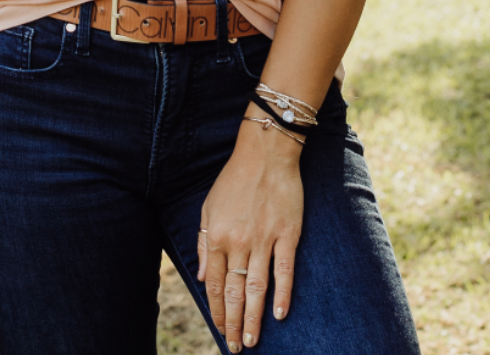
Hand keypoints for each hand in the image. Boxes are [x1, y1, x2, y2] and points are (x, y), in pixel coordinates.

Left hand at [198, 120, 303, 351]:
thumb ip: (204, 243)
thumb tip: (202, 277)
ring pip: (257, 287)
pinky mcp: (287, 234)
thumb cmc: (234, 180)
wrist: (266, 154)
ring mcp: (264, 239)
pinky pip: (284, 270)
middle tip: (235, 347)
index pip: (215, 285)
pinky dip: (282, 294)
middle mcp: (239, 242)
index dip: (217, 311)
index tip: (220, 330)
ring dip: (253, 317)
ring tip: (251, 340)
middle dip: (233, 323)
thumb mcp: (209, 207)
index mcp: (217, 236)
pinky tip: (279, 314)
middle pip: (235, 292)